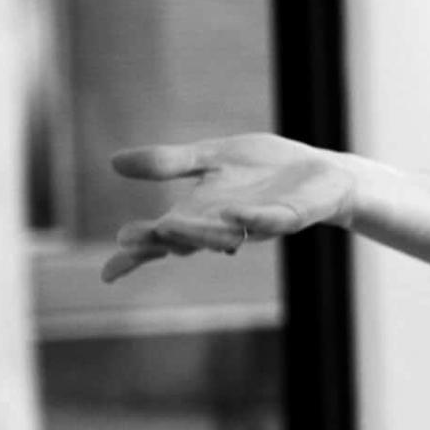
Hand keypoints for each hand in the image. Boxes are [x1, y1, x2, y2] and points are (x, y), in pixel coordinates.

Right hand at [102, 134, 354, 282]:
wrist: (321, 173)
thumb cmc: (264, 170)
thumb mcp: (211, 157)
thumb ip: (169, 163)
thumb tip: (113, 163)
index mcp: (202, 214)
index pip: (161, 238)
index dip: (137, 253)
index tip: (109, 272)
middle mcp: (226, 226)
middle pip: (188, 241)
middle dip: (160, 242)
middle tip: (131, 240)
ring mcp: (259, 224)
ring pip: (225, 235)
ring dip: (199, 235)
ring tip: (169, 226)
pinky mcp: (292, 216)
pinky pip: (272, 221)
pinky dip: (255, 219)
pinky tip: (238, 216)